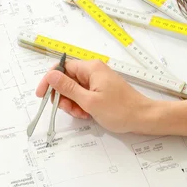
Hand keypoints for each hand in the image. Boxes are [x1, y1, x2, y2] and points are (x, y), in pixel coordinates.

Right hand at [36, 60, 186, 135]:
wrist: (143, 118)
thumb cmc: (120, 110)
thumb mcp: (89, 101)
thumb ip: (68, 88)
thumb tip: (50, 75)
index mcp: (90, 68)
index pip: (61, 68)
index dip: (49, 81)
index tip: (42, 95)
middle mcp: (92, 71)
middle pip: (65, 80)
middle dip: (63, 97)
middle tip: (69, 110)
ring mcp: (96, 81)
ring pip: (72, 90)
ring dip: (72, 104)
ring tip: (81, 114)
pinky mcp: (99, 91)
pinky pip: (82, 96)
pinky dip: (80, 105)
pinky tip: (86, 114)